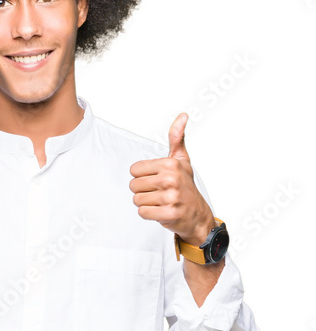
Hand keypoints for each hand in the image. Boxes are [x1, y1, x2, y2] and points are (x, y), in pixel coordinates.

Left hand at [129, 112, 214, 244]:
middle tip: (158, 192)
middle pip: (133, 185)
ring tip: (160, 201)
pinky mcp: (168, 214)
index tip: (156, 179)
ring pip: (136, 199)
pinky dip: (149, 214)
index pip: (134, 170)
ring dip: (146, 202)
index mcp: (170, 164)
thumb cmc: (186, 186)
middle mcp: (171, 179)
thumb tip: (182, 116)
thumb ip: (177, 138)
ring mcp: (171, 197)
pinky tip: (161, 210)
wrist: (197, 214)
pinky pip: (143, 212)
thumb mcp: (181, 160)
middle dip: (143, 190)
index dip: (142, 176)